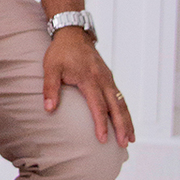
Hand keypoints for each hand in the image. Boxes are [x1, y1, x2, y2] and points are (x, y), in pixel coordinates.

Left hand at [42, 30, 134, 146]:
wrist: (73, 35)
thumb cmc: (60, 52)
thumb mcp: (51, 68)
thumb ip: (50, 88)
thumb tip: (49, 109)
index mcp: (88, 78)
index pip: (97, 105)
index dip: (101, 123)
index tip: (103, 139)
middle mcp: (102, 79)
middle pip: (115, 106)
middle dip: (121, 126)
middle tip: (125, 144)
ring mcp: (108, 79)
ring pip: (121, 103)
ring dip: (127, 121)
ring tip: (131, 139)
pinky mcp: (109, 78)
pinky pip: (120, 97)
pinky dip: (124, 111)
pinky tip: (126, 123)